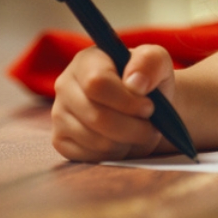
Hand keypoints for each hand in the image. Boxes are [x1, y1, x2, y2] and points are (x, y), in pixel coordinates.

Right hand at [51, 44, 176, 161]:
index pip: (97, 83)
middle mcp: (65, 85)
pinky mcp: (61, 141)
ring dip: (127, 141)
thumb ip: (150, 62)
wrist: (147, 109)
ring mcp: (59, 114)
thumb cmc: (150, 82)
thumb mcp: (158, 62)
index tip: (149, 106)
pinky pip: (90, 157)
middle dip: (132, 127)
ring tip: (138, 131)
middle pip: (96, 116)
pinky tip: (122, 141)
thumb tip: (135, 83)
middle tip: (150, 125)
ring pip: (96, 141)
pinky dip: (115, 155)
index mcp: (86, 60)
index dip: (127, 100)